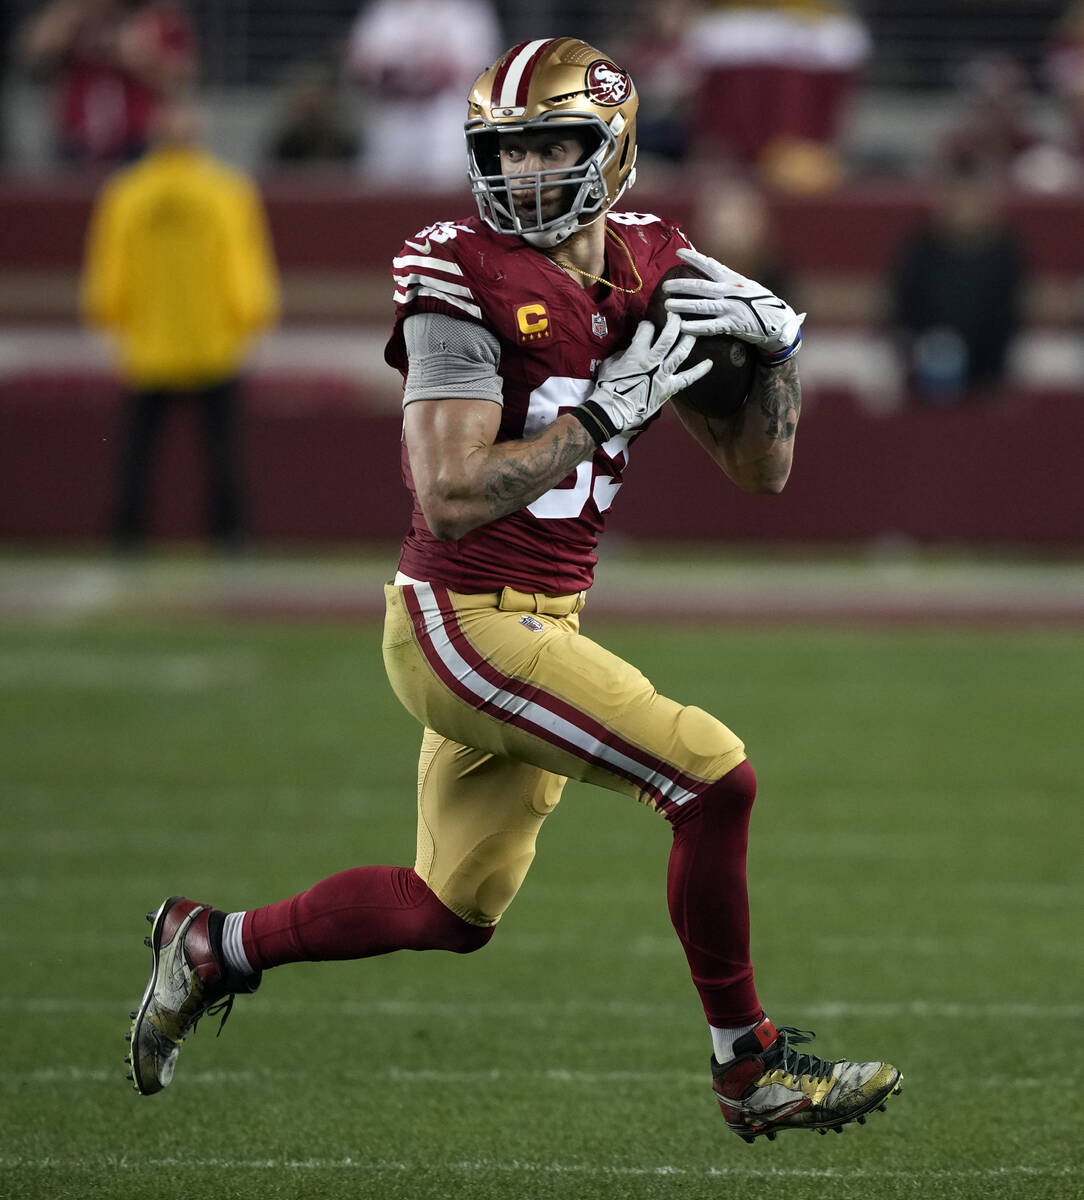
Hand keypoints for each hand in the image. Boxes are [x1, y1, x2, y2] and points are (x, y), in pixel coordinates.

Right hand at [573, 313, 712, 442]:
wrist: (613, 411)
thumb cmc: (608, 387)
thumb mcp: (610, 364)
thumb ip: (624, 353)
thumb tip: (631, 348)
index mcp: (637, 352)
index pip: (647, 329)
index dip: (647, 324)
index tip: (647, 325)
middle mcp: (653, 360)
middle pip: (669, 336)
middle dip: (674, 322)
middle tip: (678, 313)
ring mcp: (663, 374)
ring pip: (681, 353)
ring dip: (688, 339)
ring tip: (695, 330)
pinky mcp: (669, 388)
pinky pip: (687, 378)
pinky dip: (699, 371)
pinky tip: (709, 363)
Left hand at [664, 247, 804, 360]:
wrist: (779, 321)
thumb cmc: (759, 302)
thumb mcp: (745, 285)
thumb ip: (727, 278)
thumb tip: (709, 266)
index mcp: (732, 279)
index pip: (709, 265)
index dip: (693, 258)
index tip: (678, 253)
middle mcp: (730, 291)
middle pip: (700, 286)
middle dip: (680, 285)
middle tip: (664, 286)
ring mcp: (731, 308)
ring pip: (701, 306)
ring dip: (682, 305)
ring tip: (667, 305)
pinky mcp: (732, 325)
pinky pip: (710, 326)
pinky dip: (695, 327)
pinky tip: (683, 327)